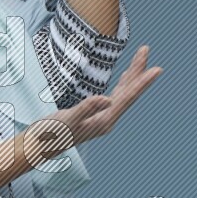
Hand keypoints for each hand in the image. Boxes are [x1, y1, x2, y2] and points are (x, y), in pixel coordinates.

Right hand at [25, 44, 163, 161]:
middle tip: (146, 49)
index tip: (157, 69)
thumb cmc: (50, 134)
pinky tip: (125, 78)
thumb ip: (86, 109)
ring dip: (132, 75)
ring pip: (122, 93)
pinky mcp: (95, 115)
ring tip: (140, 57)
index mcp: (104, 121)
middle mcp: (107, 120)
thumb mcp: (67, 120)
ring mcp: (102, 118)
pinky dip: (122, 84)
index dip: (142, 82)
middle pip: (128, 93)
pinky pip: (115, 96)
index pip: (127, 98)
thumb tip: (107, 99)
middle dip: (138, 71)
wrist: (39, 147)